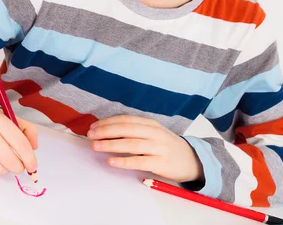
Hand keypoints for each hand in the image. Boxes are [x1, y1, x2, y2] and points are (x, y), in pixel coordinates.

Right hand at [0, 107, 38, 175]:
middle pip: (9, 160)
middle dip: (18, 167)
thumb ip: (28, 130)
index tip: (33, 166)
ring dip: (5, 169)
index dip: (30, 159)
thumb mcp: (11, 118)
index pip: (20, 144)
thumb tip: (34, 147)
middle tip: (19, 166)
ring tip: (5, 162)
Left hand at [87, 115, 202, 182]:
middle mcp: (154, 133)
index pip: (125, 120)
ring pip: (131, 144)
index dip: (107, 122)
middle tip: (90, 135)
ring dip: (110, 144)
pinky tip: (111, 161)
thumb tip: (107, 130)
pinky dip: (123, 161)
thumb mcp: (153, 133)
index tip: (93, 127)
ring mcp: (159, 148)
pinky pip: (139, 161)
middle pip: (126, 129)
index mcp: (150, 123)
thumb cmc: (166, 146)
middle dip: (105, 131)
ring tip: (95, 146)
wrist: (192, 161)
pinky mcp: (161, 163)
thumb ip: (135, 131)